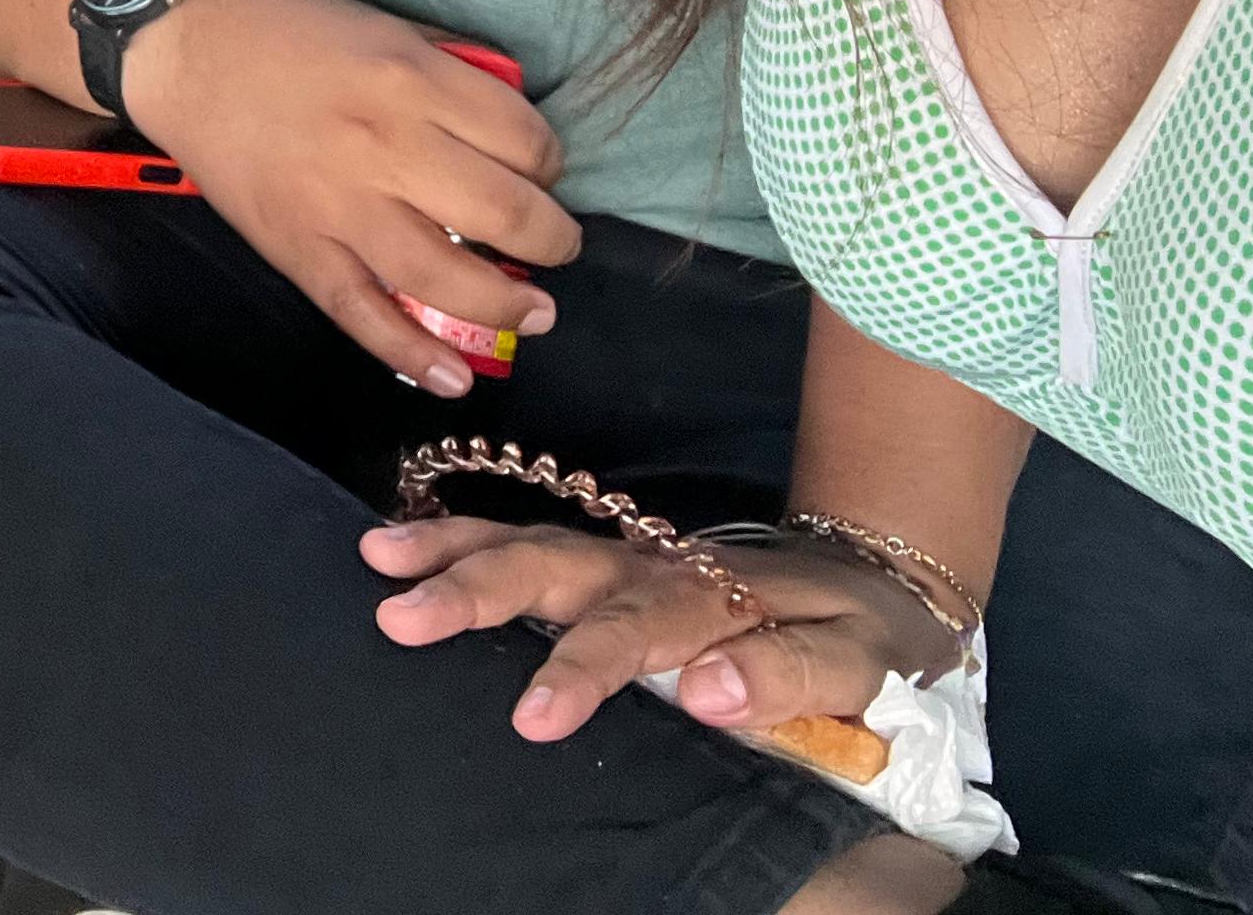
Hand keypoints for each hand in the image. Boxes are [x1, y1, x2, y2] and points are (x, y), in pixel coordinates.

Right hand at [120, 0, 580, 393]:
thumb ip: (448, 72)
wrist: (176, 44)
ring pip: (445, 274)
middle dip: (550, 239)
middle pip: (506, 212)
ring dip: (506, 304)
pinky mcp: (296, 246)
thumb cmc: (283, 23)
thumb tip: (508, 127)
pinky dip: (410, 352)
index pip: (525, 139)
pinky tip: (454, 378)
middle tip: (555, 245)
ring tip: (535, 315)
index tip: (541, 171)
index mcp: (412, 78)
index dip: (550, 162)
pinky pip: (361, 311)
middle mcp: (386, 144)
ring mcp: (338, 204)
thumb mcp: (383, 24)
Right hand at [364, 519, 958, 743]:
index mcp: (712, 594)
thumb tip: (706, 692)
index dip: (582, 667)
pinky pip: (529, 543)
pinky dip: (464, 536)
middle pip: (554, 563)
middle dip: (476, 587)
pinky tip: (407, 543)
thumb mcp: (865, 661)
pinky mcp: (609, 564)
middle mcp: (652, 565)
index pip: (636, 628)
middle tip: (400, 612)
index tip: (532, 716)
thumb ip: (790, 674)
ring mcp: (624, 558)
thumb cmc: (868, 633)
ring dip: (451, 546)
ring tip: (376, 554)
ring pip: (527, 540)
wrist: (876, 575)